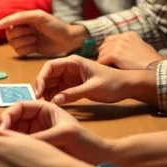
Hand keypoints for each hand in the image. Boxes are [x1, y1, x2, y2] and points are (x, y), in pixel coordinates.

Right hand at [0, 10, 84, 56]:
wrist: (68, 40)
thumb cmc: (55, 25)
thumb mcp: (39, 17)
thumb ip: (21, 17)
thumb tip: (3, 22)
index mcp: (25, 18)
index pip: (9, 21)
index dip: (4, 23)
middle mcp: (23, 28)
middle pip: (10, 34)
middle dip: (22, 35)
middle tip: (33, 33)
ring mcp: (25, 39)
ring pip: (13, 44)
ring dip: (25, 43)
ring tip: (35, 39)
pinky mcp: (28, 49)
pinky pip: (18, 52)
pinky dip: (27, 50)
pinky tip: (35, 46)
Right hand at [0, 101, 113, 164]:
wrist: (100, 159)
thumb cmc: (87, 141)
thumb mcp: (64, 134)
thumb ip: (40, 136)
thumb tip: (14, 140)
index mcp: (46, 107)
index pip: (20, 106)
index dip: (8, 115)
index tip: (2, 128)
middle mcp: (40, 118)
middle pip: (14, 119)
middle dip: (6, 127)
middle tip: (1, 140)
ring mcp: (39, 132)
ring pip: (16, 132)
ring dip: (9, 138)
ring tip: (7, 148)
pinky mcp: (40, 145)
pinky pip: (23, 143)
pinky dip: (16, 147)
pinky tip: (15, 154)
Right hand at [36, 55, 154, 105]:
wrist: (127, 86)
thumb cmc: (112, 83)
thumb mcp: (93, 88)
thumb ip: (73, 94)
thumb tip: (55, 100)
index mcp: (73, 62)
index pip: (50, 66)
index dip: (41, 78)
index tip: (39, 92)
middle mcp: (69, 68)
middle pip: (49, 75)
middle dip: (43, 87)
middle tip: (39, 101)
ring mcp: (71, 77)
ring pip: (53, 83)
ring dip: (48, 93)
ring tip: (46, 104)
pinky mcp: (74, 85)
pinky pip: (60, 90)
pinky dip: (56, 97)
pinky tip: (55, 104)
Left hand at [97, 32, 163, 69]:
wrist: (156, 70)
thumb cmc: (152, 64)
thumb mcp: (142, 50)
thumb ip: (131, 48)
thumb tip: (122, 54)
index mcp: (129, 35)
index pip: (110, 40)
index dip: (108, 51)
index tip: (108, 59)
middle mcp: (122, 37)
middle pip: (104, 46)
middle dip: (104, 56)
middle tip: (105, 67)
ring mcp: (118, 44)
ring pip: (102, 54)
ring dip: (103, 63)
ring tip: (105, 71)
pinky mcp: (115, 54)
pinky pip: (102, 61)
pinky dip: (102, 67)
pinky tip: (105, 73)